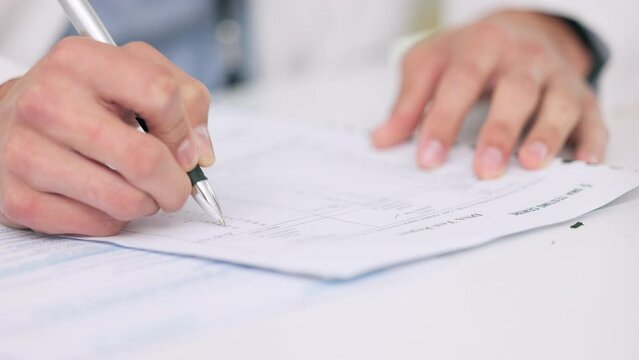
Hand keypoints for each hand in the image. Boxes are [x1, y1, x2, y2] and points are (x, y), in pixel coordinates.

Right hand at [0, 37, 214, 235]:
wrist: (10, 121)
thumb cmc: (82, 98)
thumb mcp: (133, 74)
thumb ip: (184, 100)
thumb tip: (199, 154)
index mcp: (79, 61)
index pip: (160, 95)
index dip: (184, 130)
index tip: (185, 149)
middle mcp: (46, 103)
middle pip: (144, 159)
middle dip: (175, 184)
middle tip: (176, 187)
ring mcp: (26, 153)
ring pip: (124, 201)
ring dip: (146, 203)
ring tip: (137, 189)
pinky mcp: (18, 198)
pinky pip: (98, 225)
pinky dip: (114, 219)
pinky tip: (102, 198)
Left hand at [373, 10, 607, 178]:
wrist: (519, 29)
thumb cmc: (469, 54)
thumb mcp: (430, 64)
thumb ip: (408, 102)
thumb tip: (382, 140)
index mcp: (480, 48)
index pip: (459, 84)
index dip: (443, 122)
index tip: (427, 159)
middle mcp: (522, 60)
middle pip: (514, 91)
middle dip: (500, 130)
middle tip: (484, 169)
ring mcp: (555, 77)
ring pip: (557, 102)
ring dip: (547, 134)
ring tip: (531, 164)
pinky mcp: (582, 96)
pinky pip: (592, 117)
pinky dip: (591, 140)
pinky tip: (583, 162)